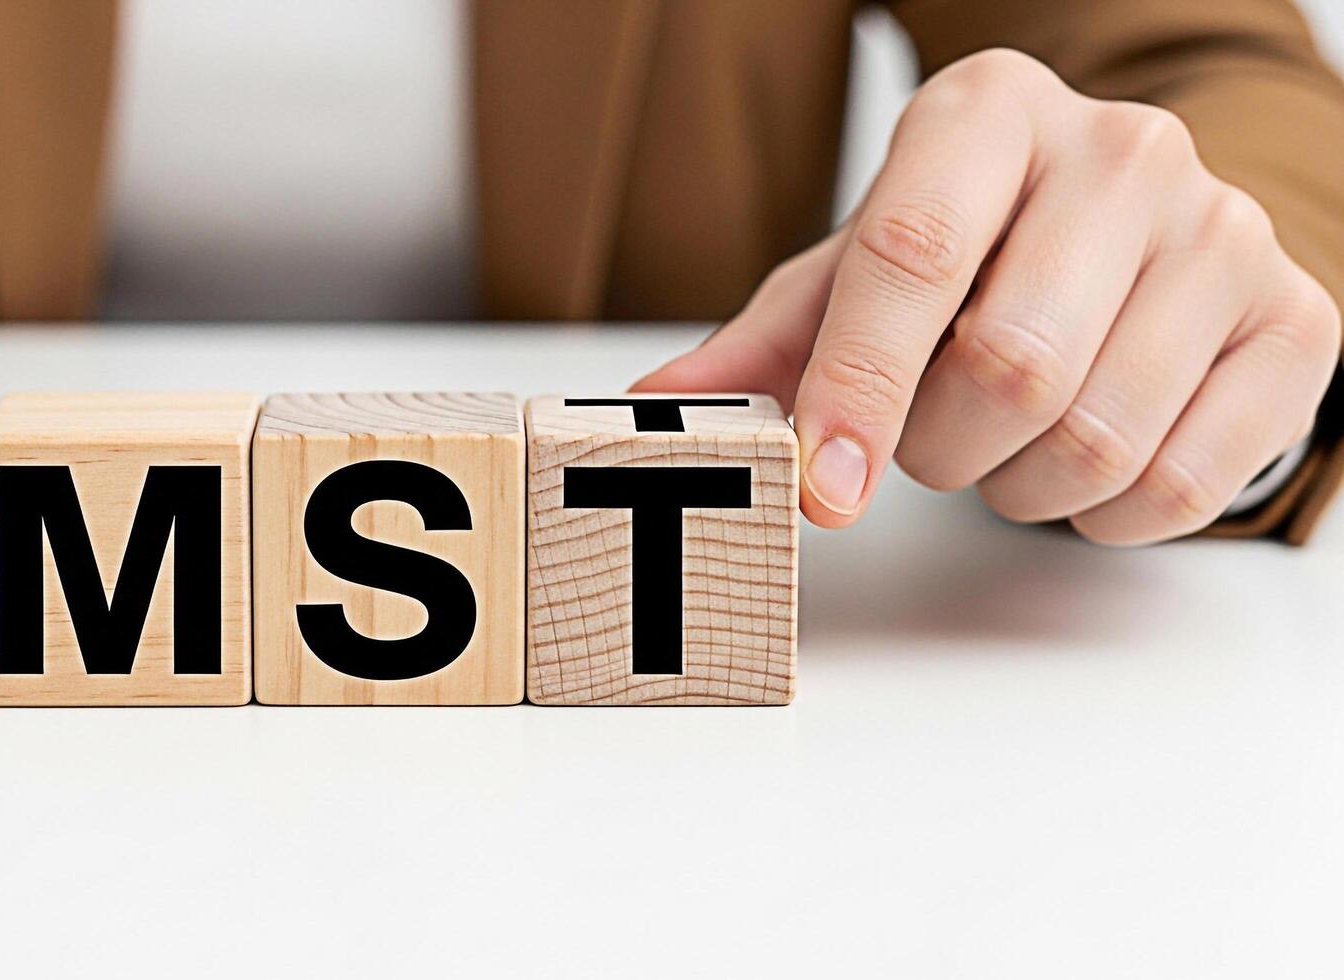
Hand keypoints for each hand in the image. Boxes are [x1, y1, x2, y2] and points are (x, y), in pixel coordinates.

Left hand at [634, 49, 1340, 544]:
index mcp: (988, 113)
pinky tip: (1082, 465)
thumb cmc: (971, 254)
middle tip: (927, 441)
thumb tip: (657, 412)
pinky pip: (1181, 486)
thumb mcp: (853, 277)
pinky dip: (1103, 515)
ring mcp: (1225, 234)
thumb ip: (763, 345)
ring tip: (1003, 445)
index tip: (822, 487)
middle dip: (938, 447)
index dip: (856, 388)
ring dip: (1016, 486)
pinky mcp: (1296, 324)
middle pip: (1009, 366)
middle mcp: (1122, 152)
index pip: (912, 256)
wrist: (1126, 236)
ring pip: (1095, 437)